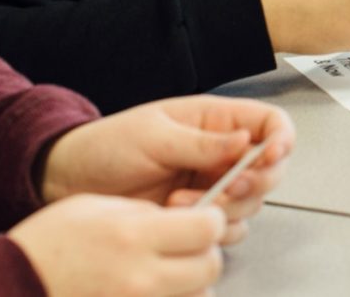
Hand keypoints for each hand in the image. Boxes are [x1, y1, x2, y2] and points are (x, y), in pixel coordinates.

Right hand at [8, 194, 224, 296]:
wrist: (12, 286)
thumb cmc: (50, 242)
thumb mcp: (100, 207)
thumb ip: (147, 213)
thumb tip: (182, 218)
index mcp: (134, 236)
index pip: (207, 228)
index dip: (212, 219)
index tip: (204, 215)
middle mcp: (140, 277)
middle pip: (209, 267)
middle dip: (206, 252)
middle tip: (188, 245)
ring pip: (197, 296)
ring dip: (192, 281)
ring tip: (168, 268)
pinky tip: (157, 289)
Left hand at [41, 95, 293, 245]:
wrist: (69, 182)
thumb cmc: (108, 145)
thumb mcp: (155, 135)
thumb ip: (202, 142)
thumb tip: (247, 140)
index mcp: (217, 120)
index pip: (270, 123)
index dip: (281, 138)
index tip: (270, 156)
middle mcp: (222, 153)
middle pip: (271, 168)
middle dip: (255, 182)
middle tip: (227, 188)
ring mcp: (211, 185)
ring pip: (252, 202)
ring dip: (226, 209)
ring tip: (181, 204)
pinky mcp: (196, 215)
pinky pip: (226, 228)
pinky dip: (209, 230)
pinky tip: (176, 217)